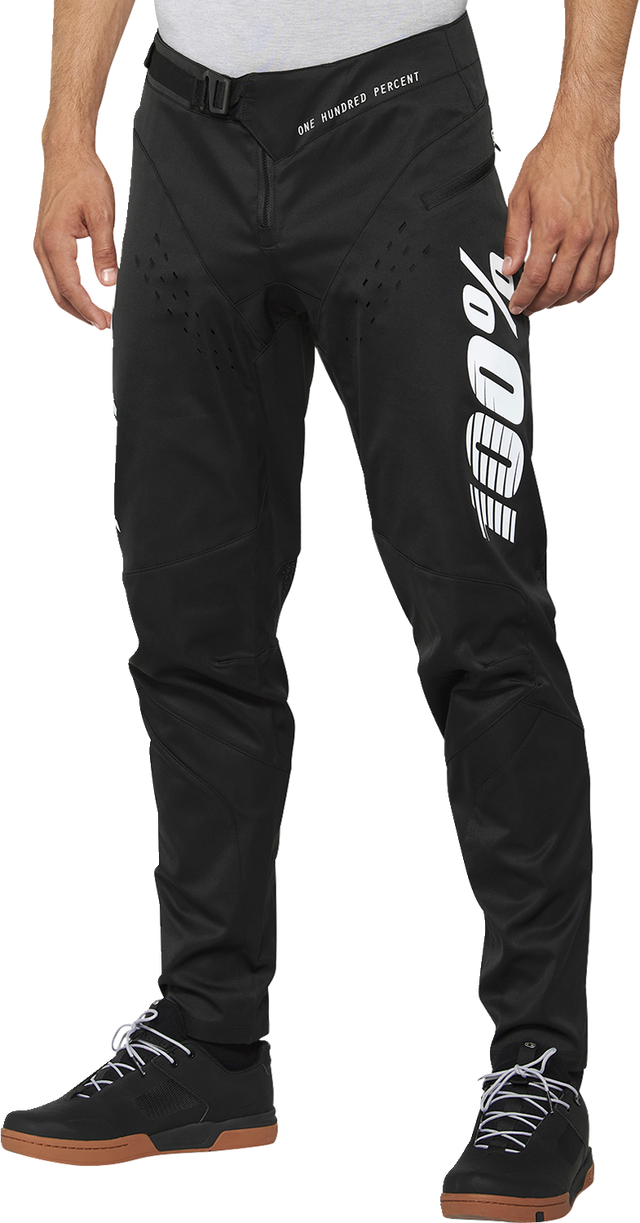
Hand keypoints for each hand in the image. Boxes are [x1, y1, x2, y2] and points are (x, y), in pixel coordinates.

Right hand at [32, 144, 117, 330]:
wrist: (66, 154)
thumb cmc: (82, 177)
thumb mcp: (102, 214)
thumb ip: (105, 251)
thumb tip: (108, 282)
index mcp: (55, 242)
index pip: (71, 289)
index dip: (88, 310)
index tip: (104, 322)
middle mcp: (42, 246)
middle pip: (59, 294)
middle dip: (81, 314)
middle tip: (103, 324)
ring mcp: (40, 243)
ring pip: (55, 286)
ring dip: (74, 304)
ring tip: (95, 314)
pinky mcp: (44, 240)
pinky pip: (54, 274)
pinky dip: (68, 290)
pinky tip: (82, 295)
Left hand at [502, 120, 618, 317]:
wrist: (584, 135)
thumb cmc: (550, 159)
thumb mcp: (520, 195)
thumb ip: (514, 236)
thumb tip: (510, 268)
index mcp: (552, 227)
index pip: (535, 278)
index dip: (523, 298)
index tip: (516, 306)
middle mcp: (578, 234)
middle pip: (559, 286)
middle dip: (541, 304)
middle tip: (529, 309)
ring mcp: (599, 233)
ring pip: (584, 284)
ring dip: (565, 300)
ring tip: (550, 303)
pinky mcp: (612, 229)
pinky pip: (606, 269)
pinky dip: (592, 288)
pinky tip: (579, 294)